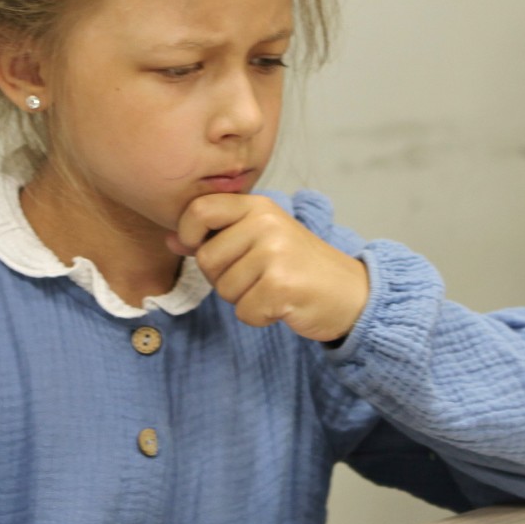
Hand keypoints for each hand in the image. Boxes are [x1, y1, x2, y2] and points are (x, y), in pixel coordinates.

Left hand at [168, 194, 369, 343]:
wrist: (353, 293)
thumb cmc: (301, 266)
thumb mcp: (261, 239)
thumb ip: (217, 235)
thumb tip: (171, 239)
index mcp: (259, 206)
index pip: (199, 209)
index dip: (189, 233)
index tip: (202, 248)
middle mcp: (266, 223)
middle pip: (207, 259)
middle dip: (224, 278)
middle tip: (258, 276)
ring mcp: (274, 253)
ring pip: (224, 289)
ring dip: (245, 299)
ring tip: (274, 288)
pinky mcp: (281, 285)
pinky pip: (244, 312)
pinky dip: (260, 317)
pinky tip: (283, 305)